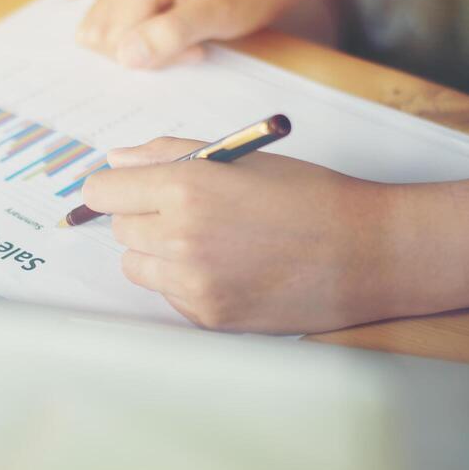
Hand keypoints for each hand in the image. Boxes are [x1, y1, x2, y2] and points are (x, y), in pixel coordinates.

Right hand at [78, 0, 304, 68]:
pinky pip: (114, 28)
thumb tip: (125, 57)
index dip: (151, 53)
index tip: (194, 48)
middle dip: (142, 52)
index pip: (117, 33)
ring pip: (103, 35)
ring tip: (181, 38)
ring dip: (139, 49)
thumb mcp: (217, 13)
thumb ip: (171, 34)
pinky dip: (139, 41)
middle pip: (102, 35)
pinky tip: (170, 32)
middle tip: (189, 44)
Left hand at [80, 137, 417, 333]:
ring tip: (213, 240)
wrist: (366, 254)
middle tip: (190, 210)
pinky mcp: (207, 316)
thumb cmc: (309, 197)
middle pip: (119, 228)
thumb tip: (116, 160)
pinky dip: (185, 282)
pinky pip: (168, 294)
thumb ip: (168, 153)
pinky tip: (230, 268)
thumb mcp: (239, 157)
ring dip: (158, 252)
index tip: (128, 187)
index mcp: (186, 188)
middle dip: (143, 216)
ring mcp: (192, 283)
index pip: (102, 190)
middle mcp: (180, 238)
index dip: (115, 186)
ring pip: (137, 265)